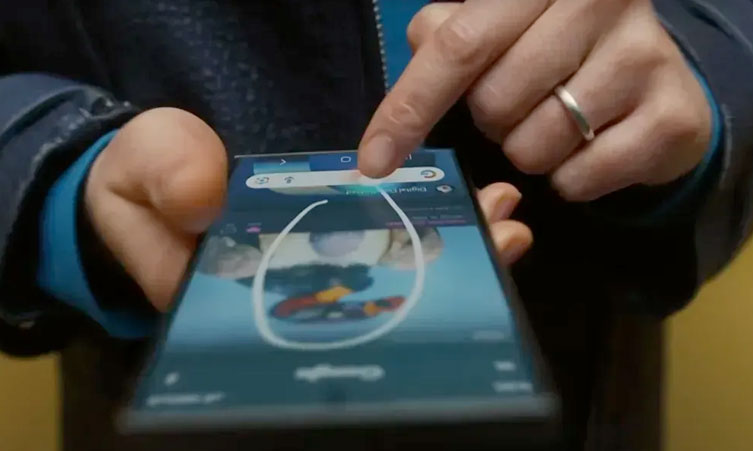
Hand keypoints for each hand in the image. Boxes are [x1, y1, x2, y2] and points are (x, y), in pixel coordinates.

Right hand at [85, 108, 532, 310]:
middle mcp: (296, 295)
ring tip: (502, 221)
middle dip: (442, 277)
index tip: (439, 286)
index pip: (320, 319)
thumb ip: (165, 178)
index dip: (383, 310)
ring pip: (393, 270)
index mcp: (250, 300)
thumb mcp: (142, 172)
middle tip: (500, 244)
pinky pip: (388, 234)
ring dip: (453, 246)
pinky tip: (472, 202)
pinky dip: (432, 220)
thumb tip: (203, 195)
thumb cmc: (143, 184)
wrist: (151, 176)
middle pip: (377, 300)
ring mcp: (319, 267)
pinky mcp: (334, 236)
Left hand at [358, 0, 711, 200]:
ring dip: (531, 151)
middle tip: (525, 102)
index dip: (409, 107)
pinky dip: (571, 179)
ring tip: (560, 123)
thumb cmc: (560, 49)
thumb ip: (452, 35)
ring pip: (534, 145)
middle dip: (492, 121)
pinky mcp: (674, 115)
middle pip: (494, 102)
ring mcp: (645, 56)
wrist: (658, 78)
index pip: (459, 45)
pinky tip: (592, 147)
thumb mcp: (501, 27)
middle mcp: (600, 0)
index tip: (375, 161)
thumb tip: (419, 55)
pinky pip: (580, 177)